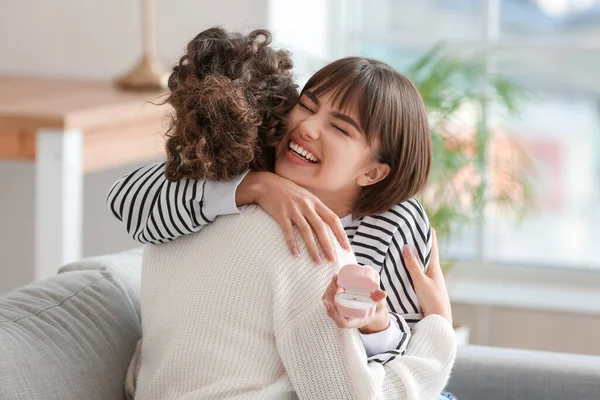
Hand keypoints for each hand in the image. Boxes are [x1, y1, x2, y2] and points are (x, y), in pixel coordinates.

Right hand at [236, 171, 350, 262]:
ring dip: (312, 248)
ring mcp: (294, 209)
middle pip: (321, 227)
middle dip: (328, 245)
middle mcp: (306, 205)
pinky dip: (292, 243)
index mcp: (315, 202)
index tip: (346, 247)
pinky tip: (296, 254)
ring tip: (317, 261)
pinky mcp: (280, 213)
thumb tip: (328, 225)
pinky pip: (288, 231)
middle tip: (332, 260)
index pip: (333, 219)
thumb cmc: (288, 192)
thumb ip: (316, 209)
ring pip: (306, 231)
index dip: (340, 234)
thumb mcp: (306, 197)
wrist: (267, 183)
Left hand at [322, 275, 389, 332]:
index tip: (328, 302)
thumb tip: (383, 293)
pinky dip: (331, 287)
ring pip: (329, 301)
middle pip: (331, 309)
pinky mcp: (338, 303)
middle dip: (330, 295)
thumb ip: (380, 300)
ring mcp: (339, 310)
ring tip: (335, 278)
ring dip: (330, 289)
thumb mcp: (379, 306)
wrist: (373, 312)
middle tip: (336, 282)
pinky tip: (335, 278)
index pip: (340, 321)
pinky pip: (330, 297)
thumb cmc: (375, 311)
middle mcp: (344, 317)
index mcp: (353, 322)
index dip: (333, 313)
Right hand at [402, 229, 451, 324]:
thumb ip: (413, 265)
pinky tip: (405, 271)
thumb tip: (407, 246)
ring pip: (422, 267)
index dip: (430, 238)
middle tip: (412, 235)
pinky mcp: (425, 291)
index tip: (428, 226)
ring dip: (415, 259)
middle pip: (427, 257)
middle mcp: (434, 274)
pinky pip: (417, 276)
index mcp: (435, 269)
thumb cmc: (433, 300)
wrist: (438, 321)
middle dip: (420, 247)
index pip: (432, 249)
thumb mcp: (421, 281)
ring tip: (405, 250)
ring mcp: (430, 283)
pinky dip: (412, 271)